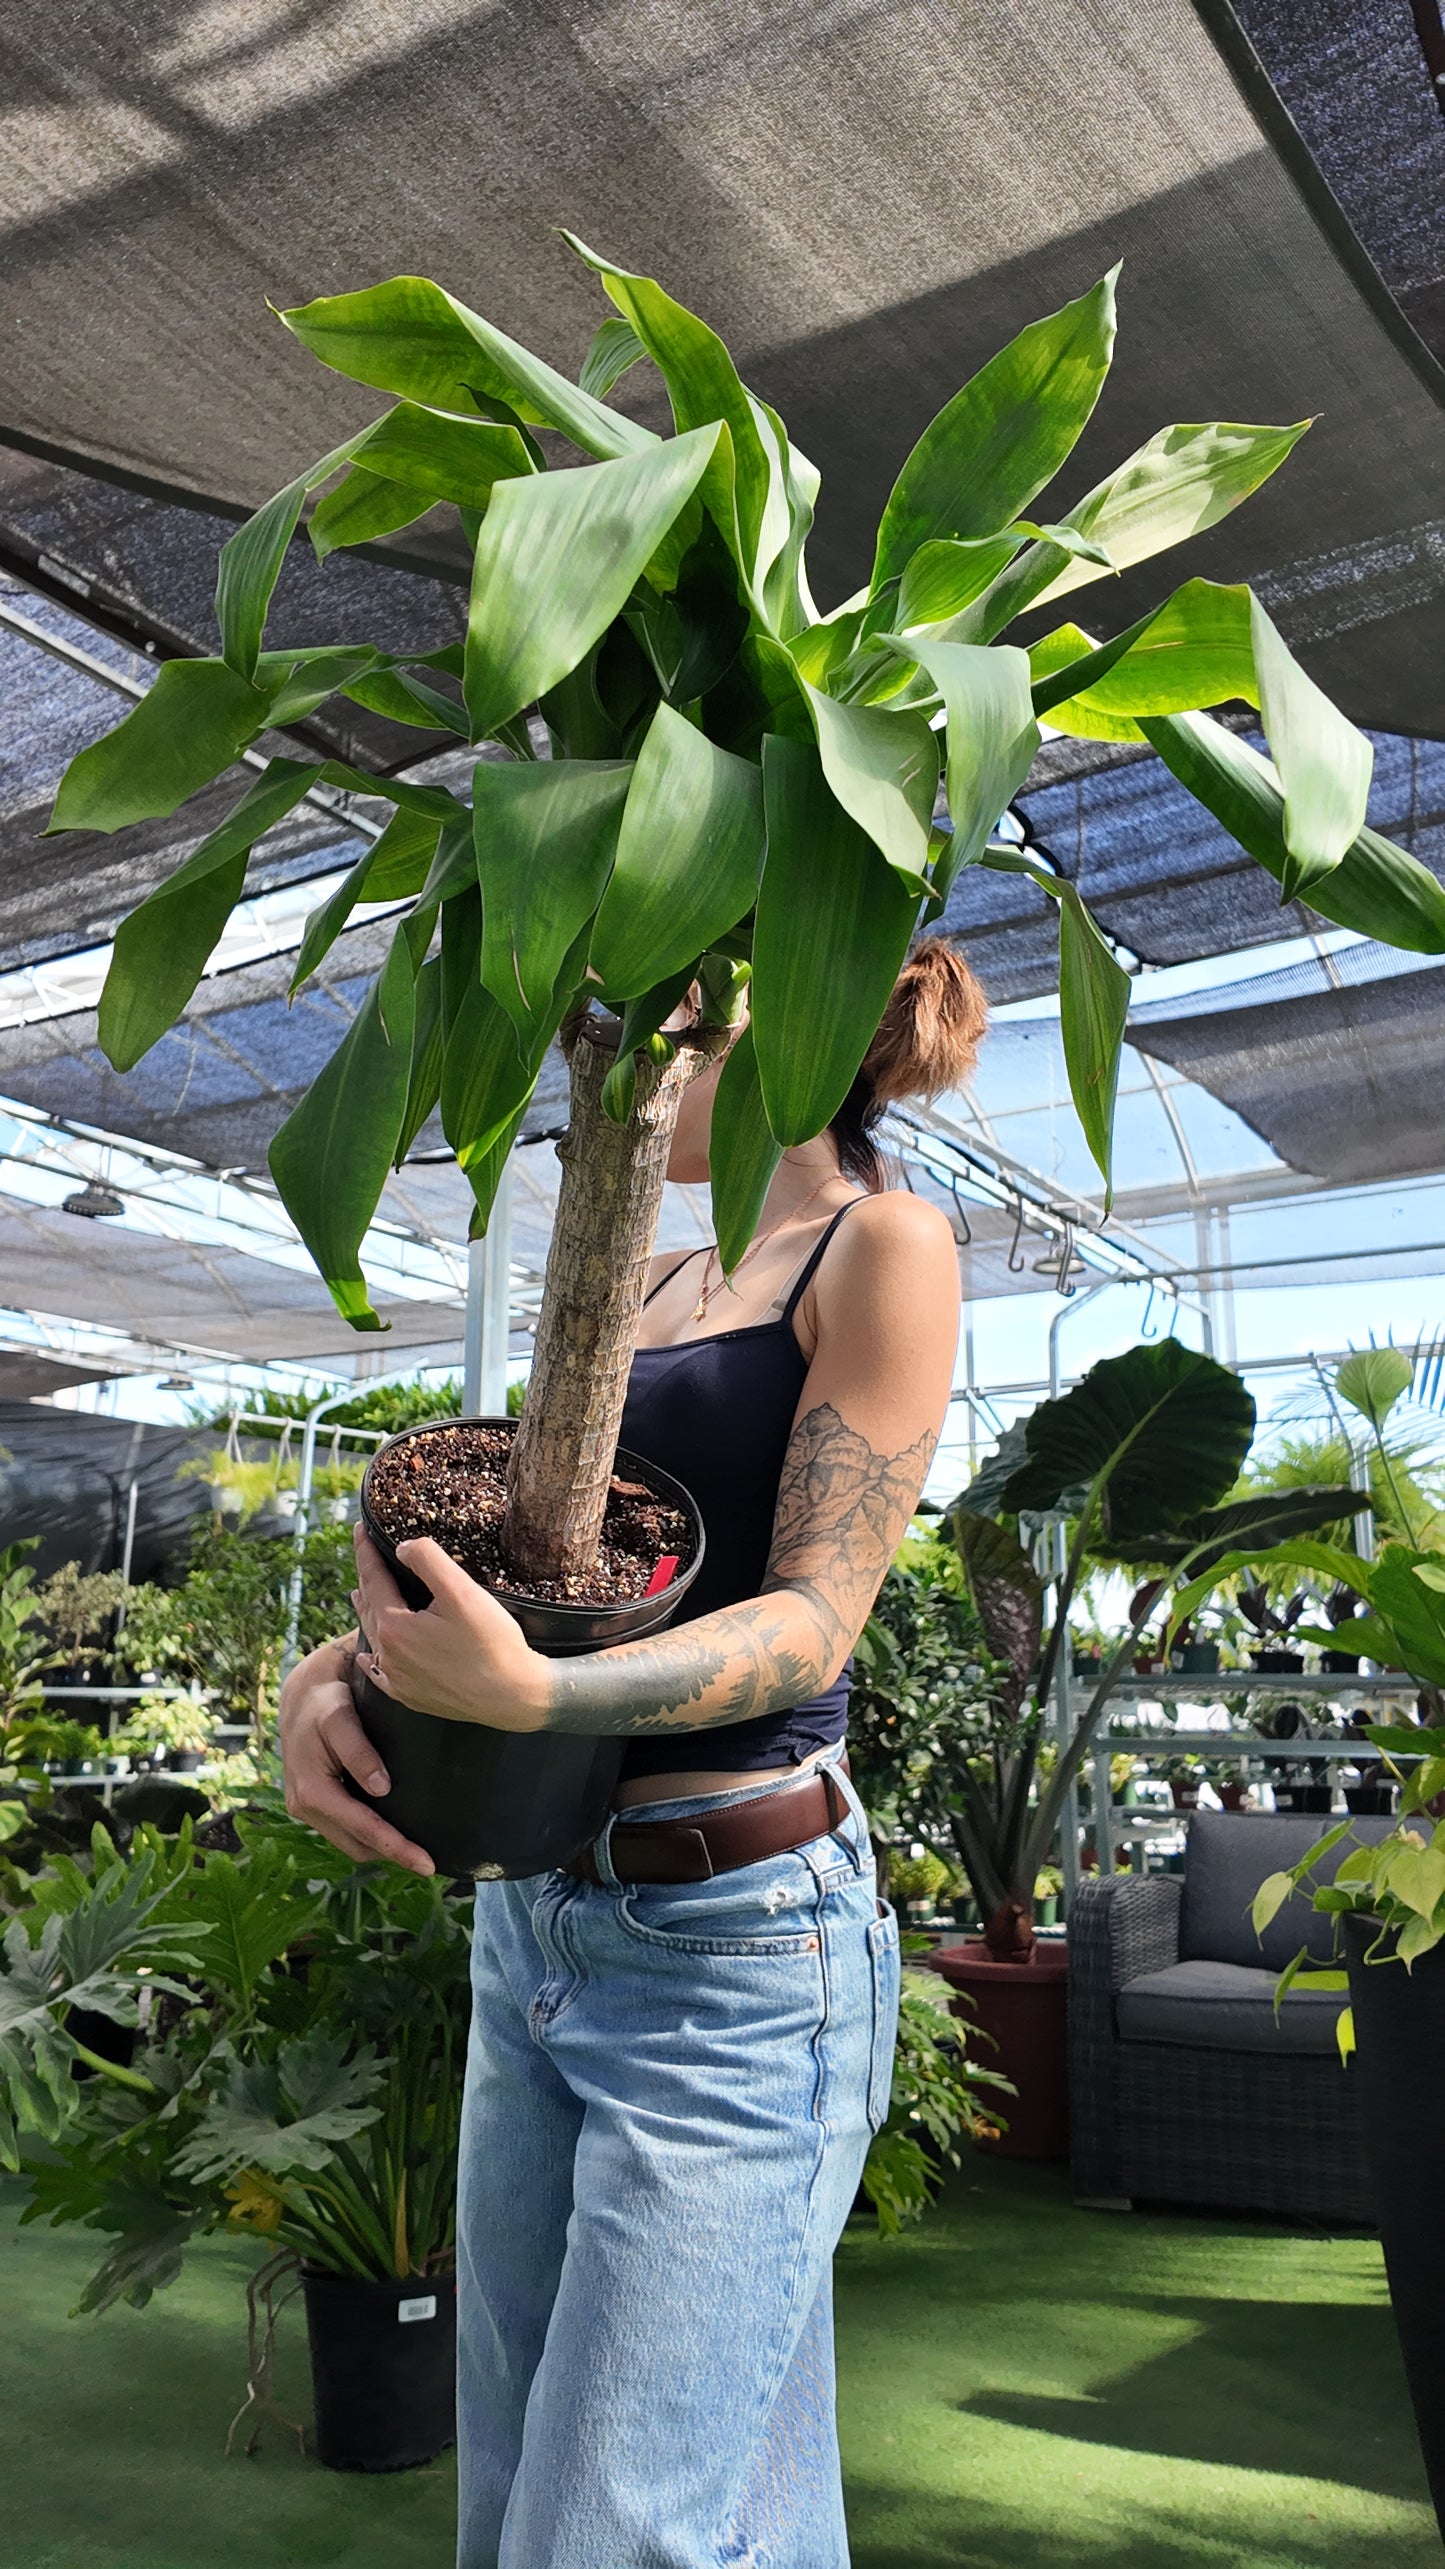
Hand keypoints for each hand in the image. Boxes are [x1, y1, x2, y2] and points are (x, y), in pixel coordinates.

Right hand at [278, 1637, 434, 1874]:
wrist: (301, 1693)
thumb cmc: (325, 1700)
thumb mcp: (340, 1717)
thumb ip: (358, 1751)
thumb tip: (380, 1789)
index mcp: (312, 1792)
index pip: (362, 1829)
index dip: (395, 1848)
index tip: (427, 1864)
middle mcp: (304, 1807)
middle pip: (356, 1846)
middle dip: (392, 1856)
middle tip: (430, 1863)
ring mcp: (306, 1808)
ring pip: (350, 1843)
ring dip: (381, 1850)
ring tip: (417, 1851)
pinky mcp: (312, 1803)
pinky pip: (344, 1830)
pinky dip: (368, 1836)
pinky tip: (394, 1831)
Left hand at [351, 1527, 549, 1732]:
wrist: (514, 1696)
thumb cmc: (493, 1644)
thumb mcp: (462, 1592)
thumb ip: (429, 1561)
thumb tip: (402, 1548)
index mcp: (395, 1627)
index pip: (372, 1580)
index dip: (364, 1552)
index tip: (358, 1528)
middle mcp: (389, 1656)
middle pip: (369, 1607)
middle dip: (365, 1578)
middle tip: (363, 1556)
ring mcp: (399, 1680)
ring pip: (373, 1638)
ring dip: (366, 1612)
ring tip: (359, 1594)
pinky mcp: (412, 1697)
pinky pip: (380, 1675)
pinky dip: (371, 1660)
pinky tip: (367, 1658)